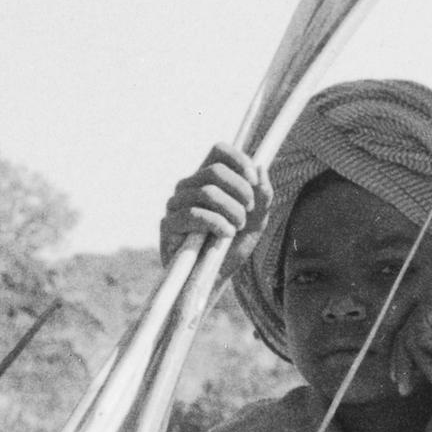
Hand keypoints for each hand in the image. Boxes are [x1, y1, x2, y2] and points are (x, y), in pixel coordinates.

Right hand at [158, 142, 268, 270]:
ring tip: (237, 228)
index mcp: (207, 179)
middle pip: (215, 170)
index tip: (253, 181)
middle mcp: (188, 187)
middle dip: (240, 191)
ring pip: (207, 192)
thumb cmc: (231, 249)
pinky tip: (226, 234)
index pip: (219, 151)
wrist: (214, 280)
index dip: (239, 160)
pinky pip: (195, 214)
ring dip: (231, 211)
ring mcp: (176, 204)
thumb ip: (262, 198)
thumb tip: (261, 170)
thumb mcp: (256, 223)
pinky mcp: (169, 224)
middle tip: (248, 211)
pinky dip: (217, 223)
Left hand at [385, 288, 431, 394]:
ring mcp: (430, 299)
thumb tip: (410, 373)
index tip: (399, 382)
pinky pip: (420, 337)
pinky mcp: (431, 303)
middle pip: (404, 336)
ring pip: (410, 341)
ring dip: (428, 367)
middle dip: (403, 365)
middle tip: (403, 390)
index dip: (403, 359)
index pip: (411, 335)